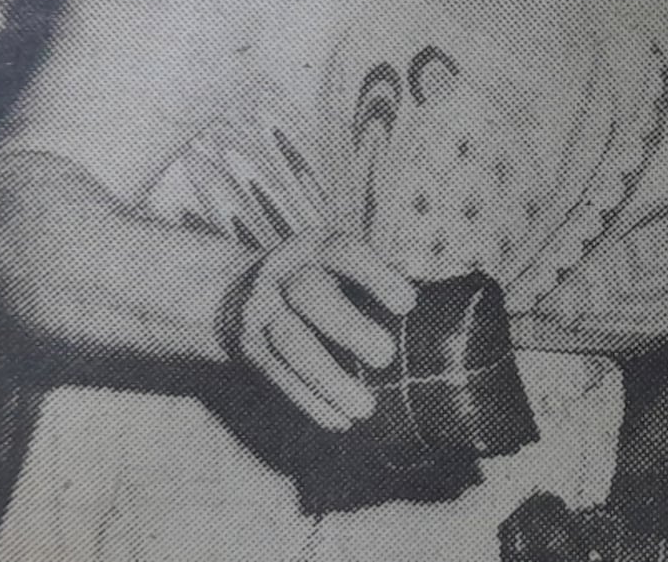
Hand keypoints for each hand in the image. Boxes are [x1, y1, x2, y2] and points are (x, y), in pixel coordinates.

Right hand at [222, 230, 416, 431]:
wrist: (234, 292)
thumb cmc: (315, 279)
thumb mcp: (337, 264)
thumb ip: (378, 278)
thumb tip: (433, 298)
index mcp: (315, 246)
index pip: (343, 251)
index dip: (376, 275)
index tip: (408, 304)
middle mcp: (283, 272)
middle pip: (309, 294)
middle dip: (348, 327)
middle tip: (386, 356)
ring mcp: (261, 310)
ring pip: (290, 343)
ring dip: (329, 379)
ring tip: (365, 407)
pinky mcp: (250, 348)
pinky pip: (277, 376)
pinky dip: (310, 402)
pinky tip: (338, 421)